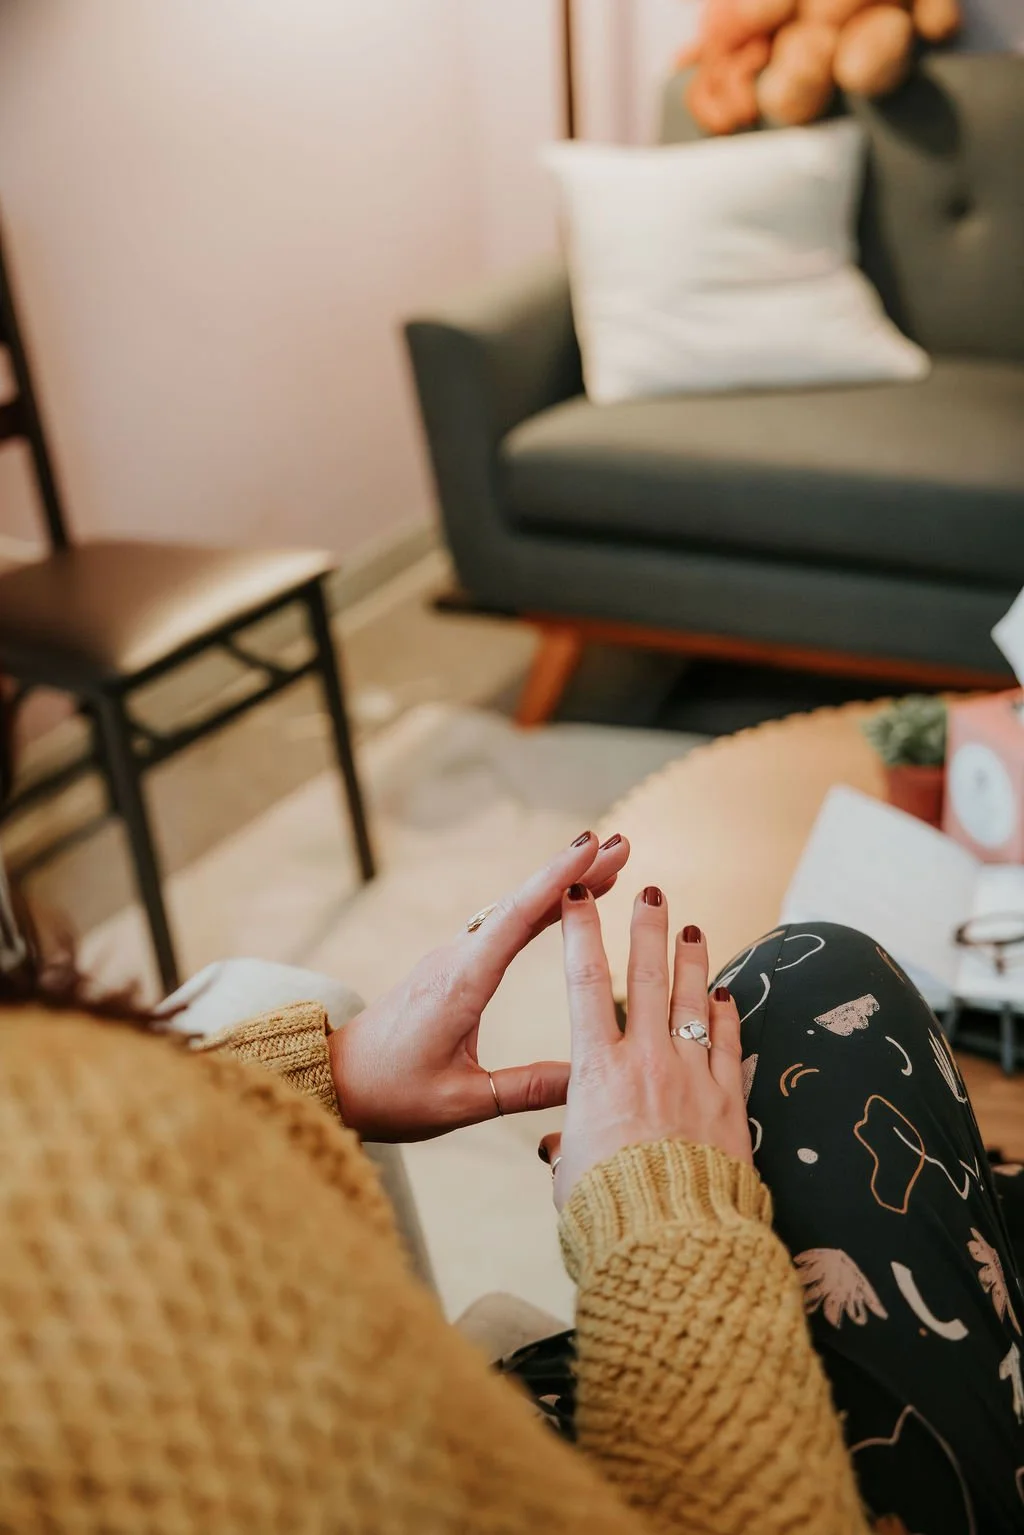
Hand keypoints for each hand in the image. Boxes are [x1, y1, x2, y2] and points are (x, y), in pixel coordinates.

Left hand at [329, 831, 629, 1140]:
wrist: (333, 1082)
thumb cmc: (390, 1094)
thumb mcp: (460, 1101)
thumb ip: (525, 1089)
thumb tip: (589, 1080)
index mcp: (461, 982)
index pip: (517, 918)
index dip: (558, 880)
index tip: (593, 847)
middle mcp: (457, 959)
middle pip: (522, 903)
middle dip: (572, 870)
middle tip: (621, 844)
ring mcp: (452, 959)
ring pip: (513, 910)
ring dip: (559, 885)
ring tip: (607, 863)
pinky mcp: (451, 967)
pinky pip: (502, 925)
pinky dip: (539, 907)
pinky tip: (564, 903)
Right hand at [540, 886, 751, 1209]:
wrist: (671, 1238)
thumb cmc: (609, 1209)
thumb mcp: (569, 1175)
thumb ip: (567, 1148)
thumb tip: (559, 1149)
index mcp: (596, 1072)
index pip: (585, 984)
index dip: (580, 934)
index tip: (577, 898)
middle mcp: (645, 1061)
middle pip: (648, 977)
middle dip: (647, 928)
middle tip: (651, 891)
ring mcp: (691, 1075)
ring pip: (693, 1000)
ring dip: (693, 960)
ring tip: (693, 927)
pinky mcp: (728, 1101)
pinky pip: (728, 1044)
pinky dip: (726, 1015)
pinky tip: (726, 994)